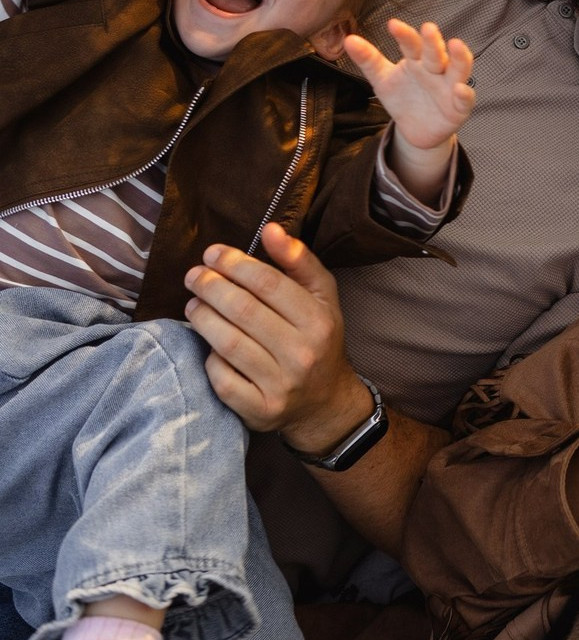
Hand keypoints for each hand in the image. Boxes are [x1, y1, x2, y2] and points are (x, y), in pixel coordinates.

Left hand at [183, 222, 370, 450]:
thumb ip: (299, 261)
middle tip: (194, 275)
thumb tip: (271, 229)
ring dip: (202, 317)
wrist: (325, 402)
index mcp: (319, 321)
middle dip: (211, 286)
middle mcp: (302, 353)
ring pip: (227, 343)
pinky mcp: (260, 410)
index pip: (269, 284)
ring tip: (193, 303)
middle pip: (243, 311)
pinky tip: (208, 343)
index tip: (213, 253)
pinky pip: (221, 378)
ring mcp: (281, 385)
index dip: (235, 264)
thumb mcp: (321, 297)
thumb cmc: (318, 339)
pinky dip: (209, 358)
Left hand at [345, 20, 474, 148]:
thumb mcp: (382, 80)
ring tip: (456, 45)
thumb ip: (368, 60)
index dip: (404, 35)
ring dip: (459, 58)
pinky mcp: (459, 108)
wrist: (415, 129)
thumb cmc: (402, 97)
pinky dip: (465, 94)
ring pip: (458, 69)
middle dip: (433, 42)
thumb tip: (348, 39)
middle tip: (428, 28)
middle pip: (436, 53)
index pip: (411, 44)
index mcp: (417, 60)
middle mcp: (436, 69)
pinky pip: (465, 99)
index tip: (392, 25)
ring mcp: (450, 87)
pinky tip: (460, 89)